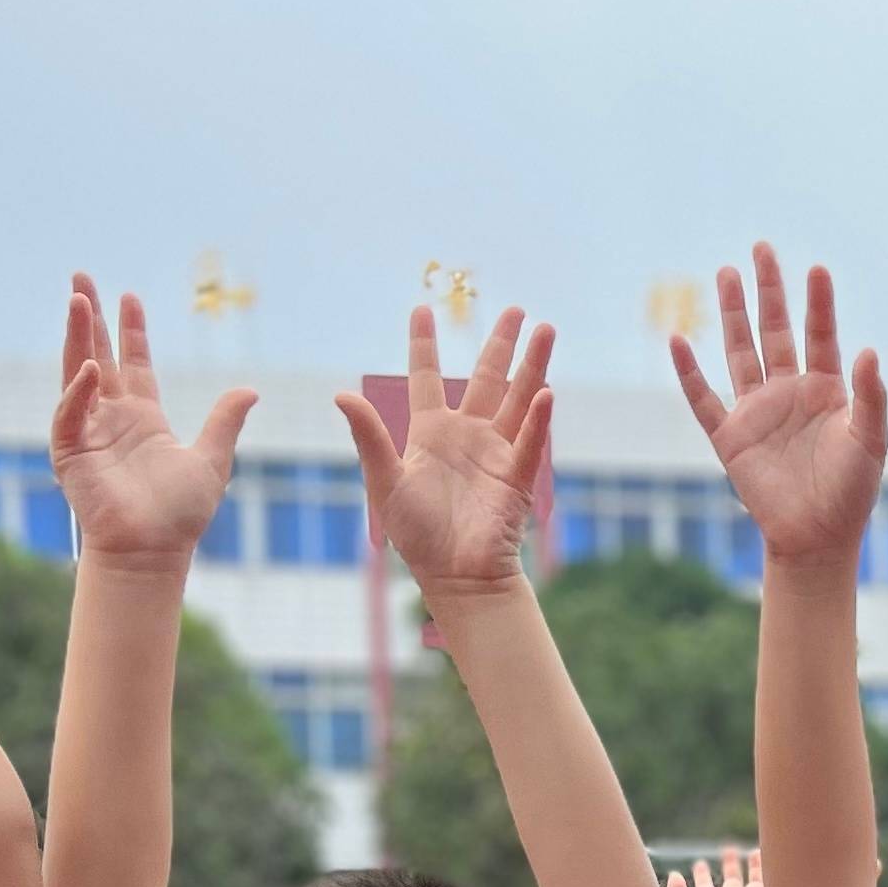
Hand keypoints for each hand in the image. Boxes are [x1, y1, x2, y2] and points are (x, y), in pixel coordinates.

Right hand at [52, 279, 252, 570]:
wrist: (154, 550)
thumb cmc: (181, 514)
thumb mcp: (212, 459)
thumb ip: (225, 421)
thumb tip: (251, 389)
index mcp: (145, 419)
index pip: (135, 363)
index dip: (132, 330)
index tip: (130, 297)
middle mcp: (113, 418)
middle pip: (98, 355)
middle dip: (89, 317)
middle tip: (82, 278)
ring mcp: (88, 432)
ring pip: (76, 372)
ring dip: (75, 335)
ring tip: (76, 297)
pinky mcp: (70, 451)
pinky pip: (70, 413)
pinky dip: (78, 391)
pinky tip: (89, 368)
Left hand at [338, 304, 551, 605]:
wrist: (455, 577)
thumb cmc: (417, 536)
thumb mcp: (384, 481)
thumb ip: (369, 437)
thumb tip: (341, 395)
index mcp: (430, 433)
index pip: (427, 377)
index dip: (424, 344)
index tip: (423, 309)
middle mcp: (467, 436)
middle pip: (487, 378)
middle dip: (500, 343)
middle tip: (514, 309)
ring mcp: (496, 454)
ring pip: (518, 399)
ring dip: (533, 366)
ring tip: (546, 329)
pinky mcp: (518, 479)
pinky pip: (531, 442)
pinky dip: (539, 420)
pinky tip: (546, 393)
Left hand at [666, 847, 772, 886]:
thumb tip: (674, 875)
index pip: (706, 885)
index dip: (702, 874)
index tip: (700, 864)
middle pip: (731, 880)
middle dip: (729, 865)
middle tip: (729, 850)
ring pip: (753, 878)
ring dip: (752, 865)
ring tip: (753, 852)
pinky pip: (766, 878)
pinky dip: (766, 865)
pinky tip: (766, 854)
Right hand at [671, 246, 887, 567]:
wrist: (818, 538)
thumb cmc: (852, 491)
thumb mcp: (870, 441)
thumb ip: (870, 396)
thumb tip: (869, 349)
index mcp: (825, 390)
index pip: (820, 335)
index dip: (818, 303)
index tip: (817, 269)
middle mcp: (789, 392)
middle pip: (775, 330)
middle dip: (769, 291)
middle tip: (762, 248)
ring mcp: (757, 411)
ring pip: (740, 351)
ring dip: (733, 314)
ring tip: (727, 272)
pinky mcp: (730, 437)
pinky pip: (703, 399)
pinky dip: (688, 372)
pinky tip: (677, 338)